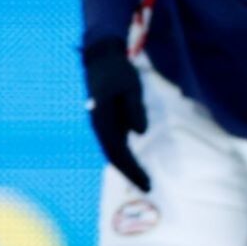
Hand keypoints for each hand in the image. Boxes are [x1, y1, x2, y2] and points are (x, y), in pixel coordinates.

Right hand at [82, 42, 151, 190]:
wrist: (102, 58)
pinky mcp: (106, 121)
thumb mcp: (131, 87)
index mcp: (102, 119)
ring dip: (126, 167)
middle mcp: (98, 126)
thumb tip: (139, 133)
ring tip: (142, 180)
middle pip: (113, 156)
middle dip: (130, 173)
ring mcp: (101, 125)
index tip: (146, 182)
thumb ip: (134, 108)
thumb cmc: (119, 71)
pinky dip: (124, 156)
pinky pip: (114, 144)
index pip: (118, 152)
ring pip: (112, 152)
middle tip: (148, 187)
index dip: (131, 169)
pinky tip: (134, 163)